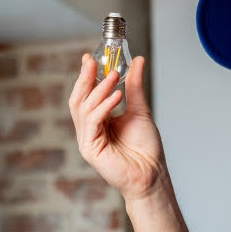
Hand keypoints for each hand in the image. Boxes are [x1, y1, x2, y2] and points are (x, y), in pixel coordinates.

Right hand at [68, 55, 165, 202]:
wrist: (152, 174)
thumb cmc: (146, 149)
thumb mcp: (139, 110)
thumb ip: (134, 87)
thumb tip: (137, 61)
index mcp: (98, 120)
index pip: (86, 94)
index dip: (86, 76)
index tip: (90, 57)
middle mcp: (90, 129)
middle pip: (78, 99)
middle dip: (85, 78)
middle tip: (93, 62)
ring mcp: (88, 139)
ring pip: (83, 108)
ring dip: (98, 90)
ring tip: (113, 77)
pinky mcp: (90, 149)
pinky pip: (92, 122)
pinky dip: (103, 106)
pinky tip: (116, 96)